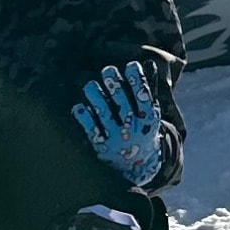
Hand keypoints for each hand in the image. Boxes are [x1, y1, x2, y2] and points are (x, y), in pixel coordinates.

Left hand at [73, 61, 167, 186]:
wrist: (135, 165)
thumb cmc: (141, 130)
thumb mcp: (149, 113)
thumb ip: (148, 89)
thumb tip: (149, 63)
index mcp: (148, 119)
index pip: (143, 96)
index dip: (138, 79)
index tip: (131, 65)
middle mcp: (133, 128)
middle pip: (123, 103)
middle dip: (115, 84)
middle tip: (108, 70)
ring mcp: (116, 137)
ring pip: (104, 113)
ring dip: (97, 97)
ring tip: (90, 85)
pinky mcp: (101, 145)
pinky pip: (90, 129)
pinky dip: (84, 117)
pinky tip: (80, 107)